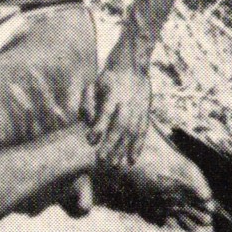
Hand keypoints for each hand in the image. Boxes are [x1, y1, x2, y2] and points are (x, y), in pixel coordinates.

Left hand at [85, 43, 151, 171]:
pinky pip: (142, 131)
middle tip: (101, 160)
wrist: (133, 65)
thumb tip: (86, 122)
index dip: (99, 126)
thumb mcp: (93, 85)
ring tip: (115, 166)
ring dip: (124, 149)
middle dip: (112, 144)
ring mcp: (138, 108)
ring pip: (132, 131)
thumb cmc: (108, 78)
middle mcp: (127, 101)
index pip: (106, 111)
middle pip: (120, 125)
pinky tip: (131, 160)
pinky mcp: (145, 112)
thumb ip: (87, 103)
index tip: (91, 140)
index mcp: (113, 92)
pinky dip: (138, 146)